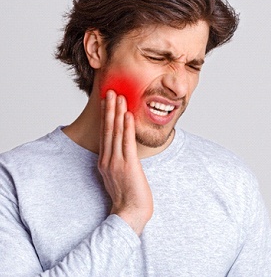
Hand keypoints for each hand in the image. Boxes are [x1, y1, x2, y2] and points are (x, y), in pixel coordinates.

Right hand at [98, 90, 152, 235]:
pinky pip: (127, 143)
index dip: (105, 116)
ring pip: (116, 133)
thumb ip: (116, 161)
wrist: (130, 214)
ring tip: (118, 97)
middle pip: (108, 129)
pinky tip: (127, 115)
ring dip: (117, 113)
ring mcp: (117, 162)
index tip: (106, 102)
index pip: (105, 134)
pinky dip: (126, 128)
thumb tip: (120, 149)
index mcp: (104, 161)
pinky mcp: (128, 166)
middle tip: (110, 92)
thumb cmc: (126, 196)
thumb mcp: (116, 176)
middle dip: (109, 109)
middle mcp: (108, 159)